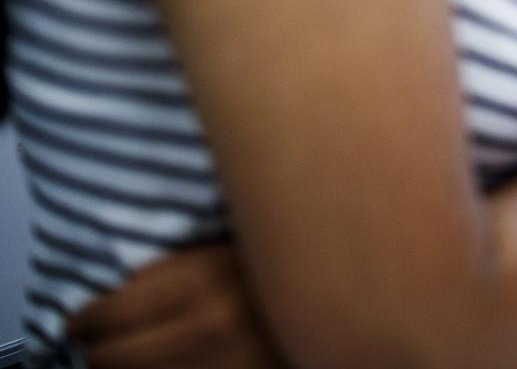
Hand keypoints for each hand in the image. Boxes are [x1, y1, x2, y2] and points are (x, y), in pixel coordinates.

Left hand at [67, 242, 281, 368]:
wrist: (349, 304)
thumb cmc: (291, 262)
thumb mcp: (238, 245)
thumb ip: (188, 261)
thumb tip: (124, 283)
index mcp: (201, 280)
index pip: (106, 314)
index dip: (85, 319)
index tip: (83, 319)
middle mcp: (202, 329)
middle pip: (110, 359)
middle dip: (98, 350)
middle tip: (96, 343)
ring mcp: (215, 366)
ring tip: (126, 358)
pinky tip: (167, 365)